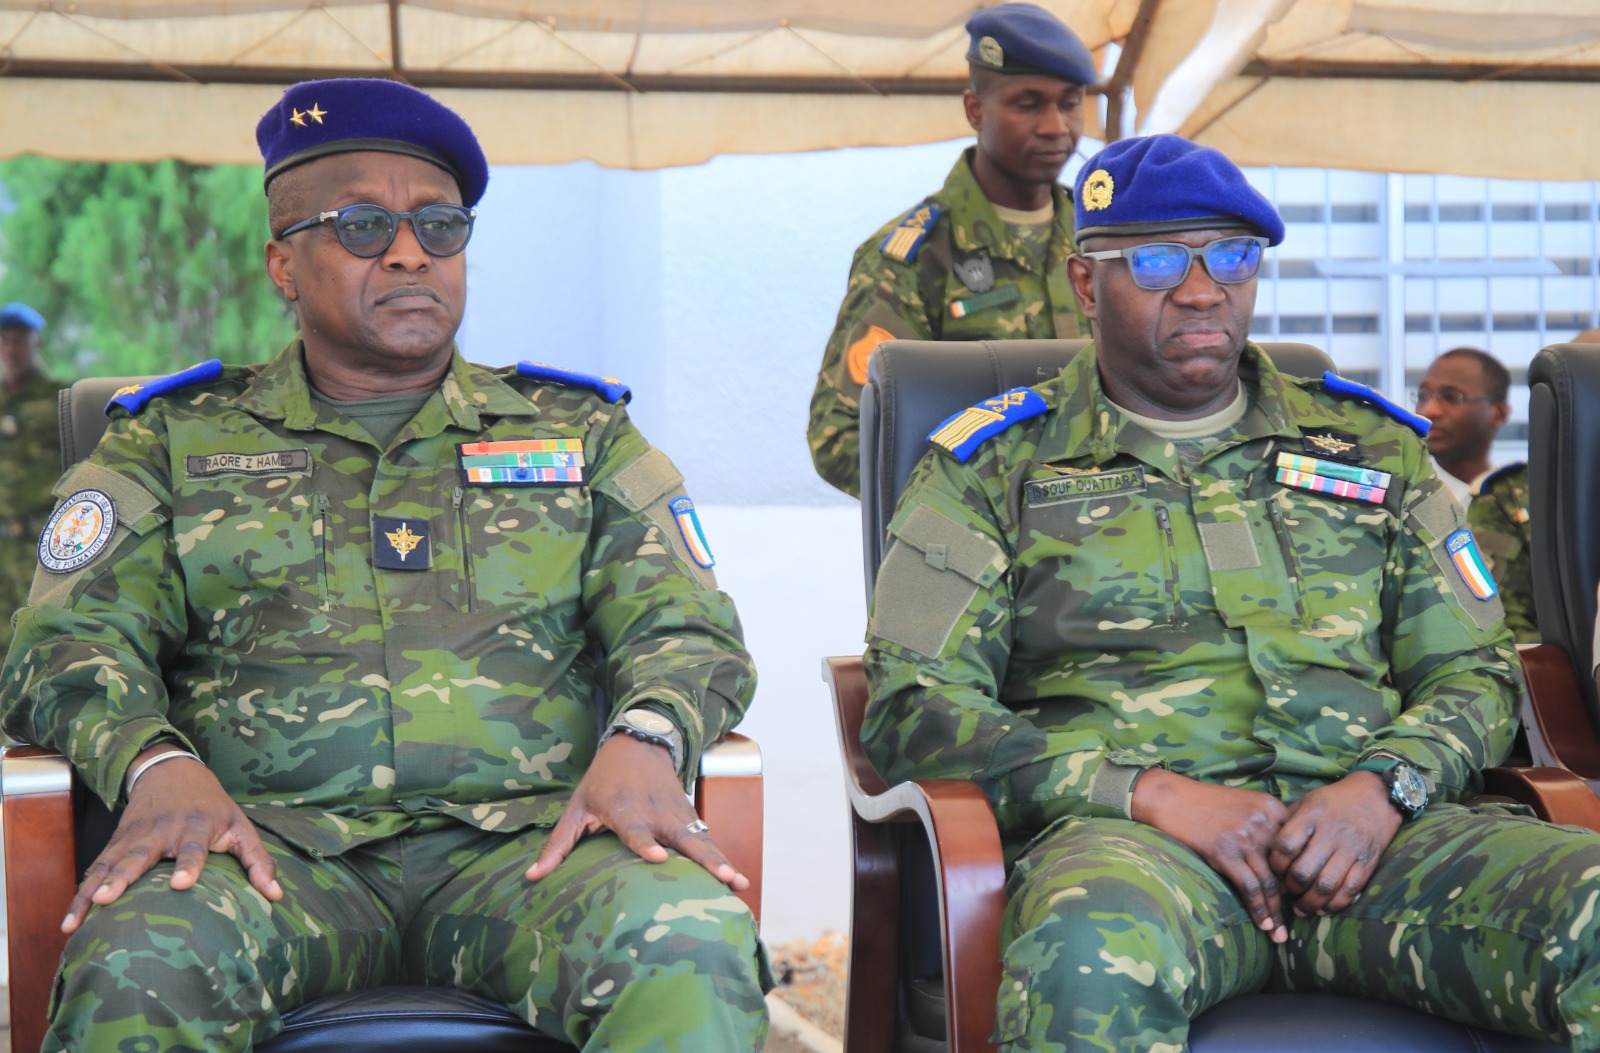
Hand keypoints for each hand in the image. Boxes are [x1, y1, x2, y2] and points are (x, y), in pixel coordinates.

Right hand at [62, 746, 280, 933]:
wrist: (172, 771)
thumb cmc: (213, 806)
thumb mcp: (240, 825)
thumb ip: (258, 860)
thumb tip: (277, 895)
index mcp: (197, 826)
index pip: (194, 847)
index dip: (189, 864)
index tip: (181, 883)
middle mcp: (162, 830)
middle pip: (141, 855)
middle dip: (124, 876)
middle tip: (109, 897)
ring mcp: (134, 836)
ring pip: (111, 864)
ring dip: (94, 889)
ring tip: (80, 917)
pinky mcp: (115, 843)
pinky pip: (96, 870)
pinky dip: (81, 894)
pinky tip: (70, 922)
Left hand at [525, 734, 747, 889]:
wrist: (640, 742)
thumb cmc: (602, 779)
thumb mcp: (576, 806)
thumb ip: (558, 844)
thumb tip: (533, 878)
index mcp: (624, 807)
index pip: (635, 828)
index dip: (644, 842)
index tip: (658, 857)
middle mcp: (656, 811)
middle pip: (682, 838)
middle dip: (704, 859)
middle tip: (722, 879)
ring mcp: (678, 813)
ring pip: (702, 840)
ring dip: (721, 862)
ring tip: (739, 885)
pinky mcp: (690, 817)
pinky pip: (707, 841)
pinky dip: (722, 859)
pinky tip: (737, 883)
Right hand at [1131, 769, 1291, 942]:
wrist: (1171, 798)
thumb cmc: (1206, 802)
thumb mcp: (1245, 802)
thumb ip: (1268, 822)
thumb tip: (1285, 857)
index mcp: (1273, 807)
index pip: (1298, 848)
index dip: (1301, 874)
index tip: (1304, 895)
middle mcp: (1264, 822)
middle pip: (1287, 869)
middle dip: (1294, 899)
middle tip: (1299, 920)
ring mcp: (1245, 838)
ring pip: (1271, 883)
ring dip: (1277, 913)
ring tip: (1280, 935)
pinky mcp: (1224, 852)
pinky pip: (1249, 887)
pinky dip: (1258, 909)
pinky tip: (1263, 925)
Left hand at [1270, 771, 1400, 917]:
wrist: (1374, 797)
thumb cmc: (1331, 801)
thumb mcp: (1305, 802)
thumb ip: (1286, 823)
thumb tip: (1265, 850)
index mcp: (1311, 816)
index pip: (1285, 846)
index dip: (1275, 864)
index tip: (1273, 871)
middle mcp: (1331, 834)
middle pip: (1304, 871)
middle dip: (1291, 887)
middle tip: (1286, 891)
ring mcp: (1351, 850)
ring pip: (1326, 886)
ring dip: (1310, 903)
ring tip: (1300, 908)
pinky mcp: (1367, 863)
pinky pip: (1350, 891)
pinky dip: (1334, 905)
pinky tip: (1322, 909)